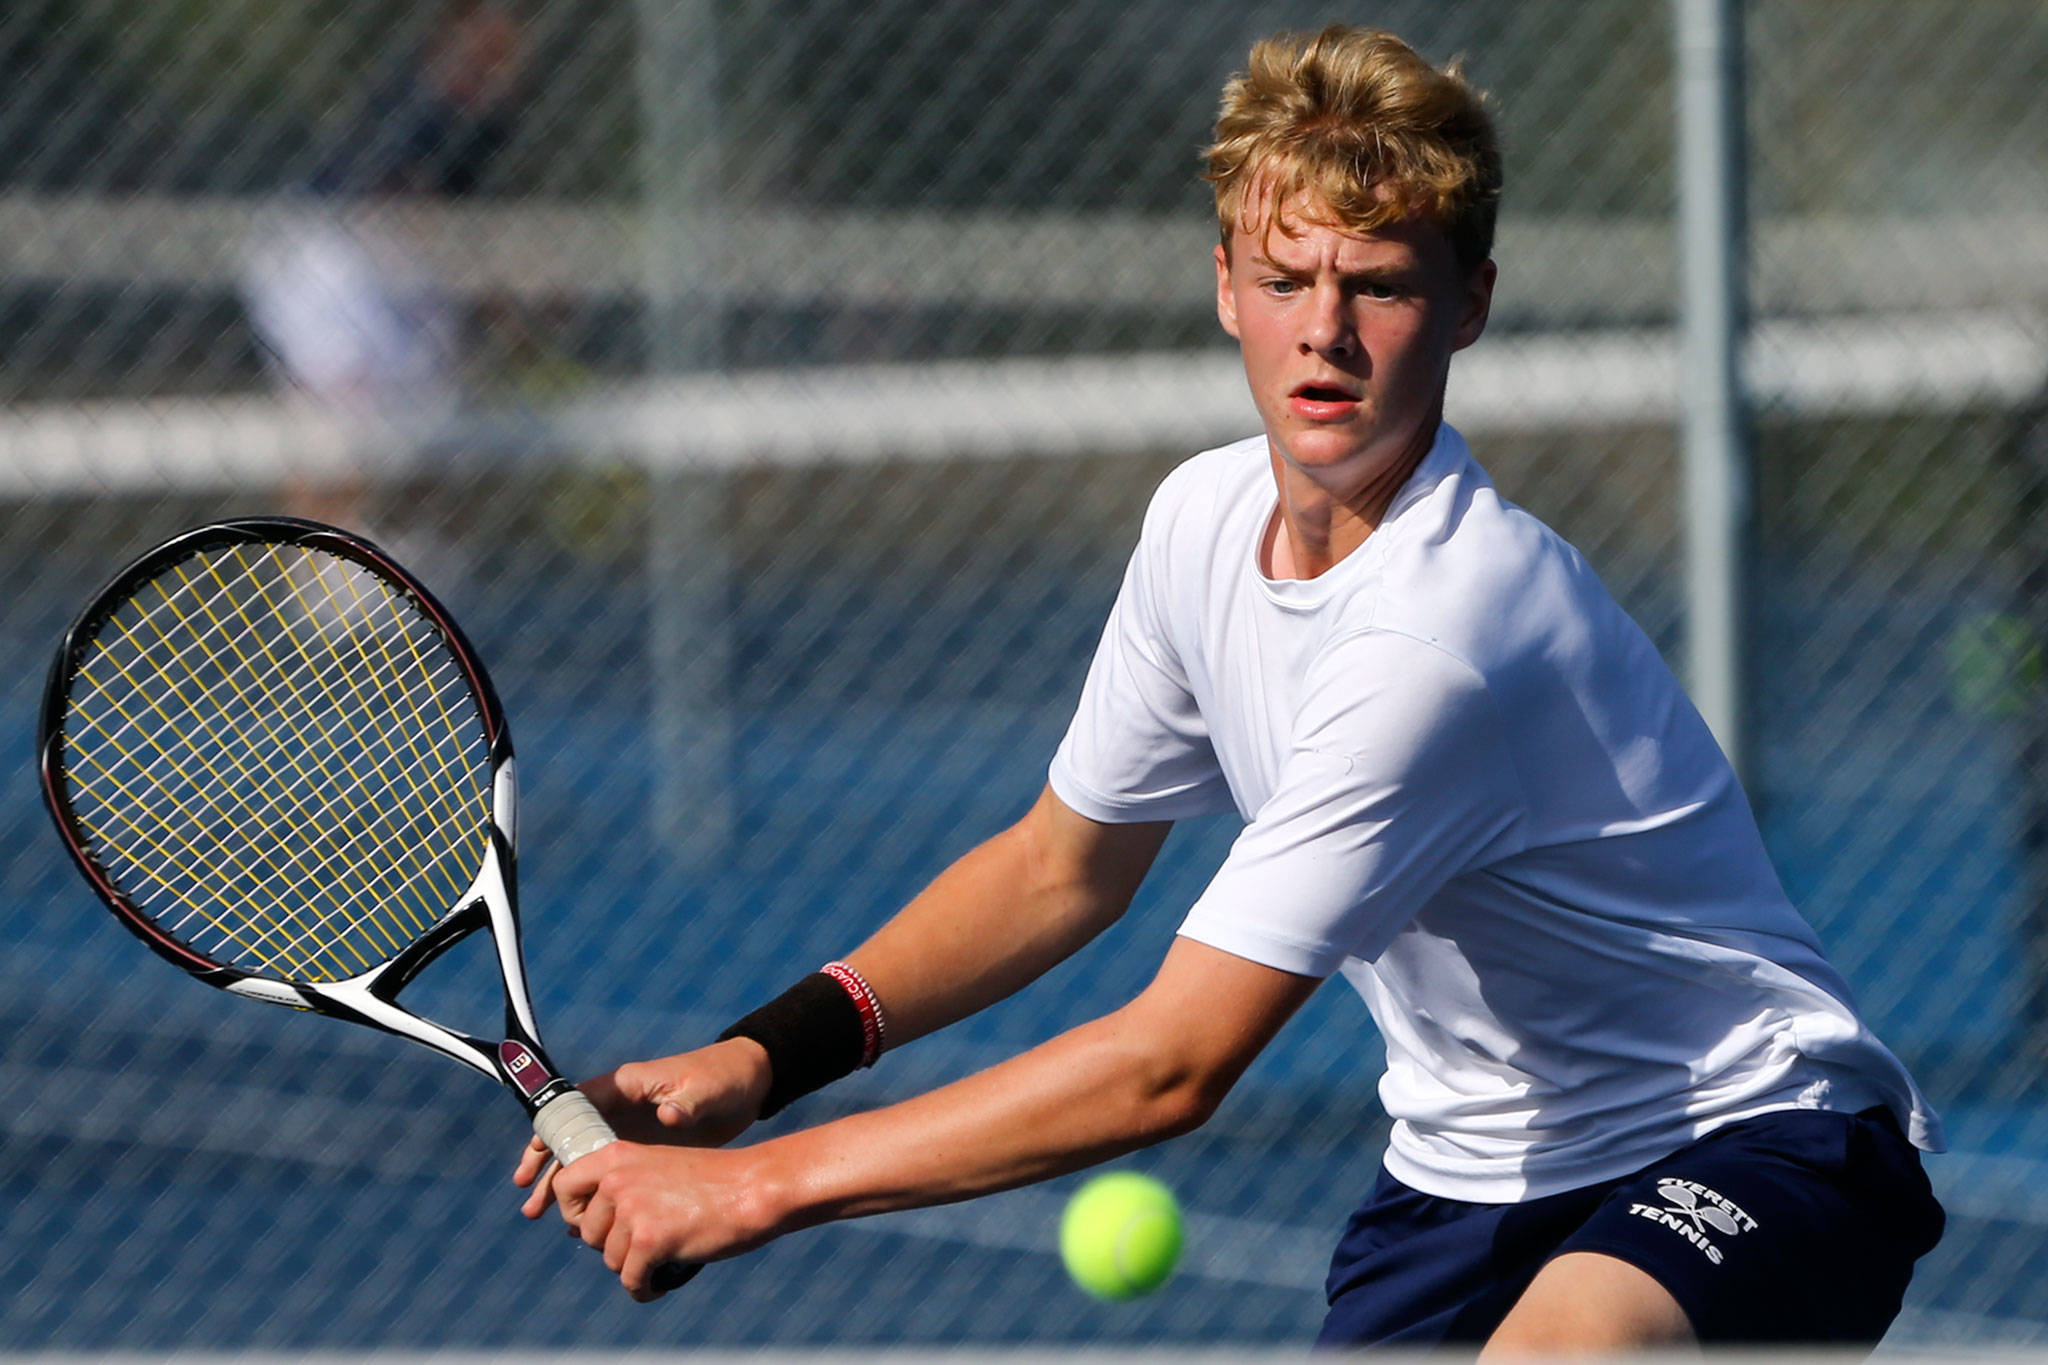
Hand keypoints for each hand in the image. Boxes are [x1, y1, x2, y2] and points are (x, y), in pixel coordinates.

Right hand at [513, 1038, 770, 1210]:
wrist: (748, 1087)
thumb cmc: (724, 1079)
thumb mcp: (706, 1088)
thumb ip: (686, 1101)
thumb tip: (667, 1115)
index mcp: (625, 1086)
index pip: (574, 1106)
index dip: (550, 1129)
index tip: (534, 1157)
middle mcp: (618, 1107)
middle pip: (570, 1137)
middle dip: (546, 1168)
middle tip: (530, 1201)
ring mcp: (627, 1129)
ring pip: (583, 1159)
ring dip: (560, 1185)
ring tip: (537, 1214)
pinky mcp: (641, 1150)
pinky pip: (605, 1174)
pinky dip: (589, 1193)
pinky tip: (582, 1220)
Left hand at [546, 1140, 775, 1301]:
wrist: (755, 1188)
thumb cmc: (712, 1181)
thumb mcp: (658, 1166)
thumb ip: (621, 1186)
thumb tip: (579, 1229)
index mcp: (617, 1156)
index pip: (564, 1185)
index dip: (574, 1211)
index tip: (599, 1222)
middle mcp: (618, 1180)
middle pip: (587, 1233)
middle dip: (613, 1245)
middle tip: (644, 1242)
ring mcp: (633, 1209)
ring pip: (611, 1260)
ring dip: (634, 1266)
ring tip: (661, 1256)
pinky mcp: (650, 1240)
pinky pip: (632, 1281)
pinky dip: (645, 1289)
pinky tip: (661, 1282)